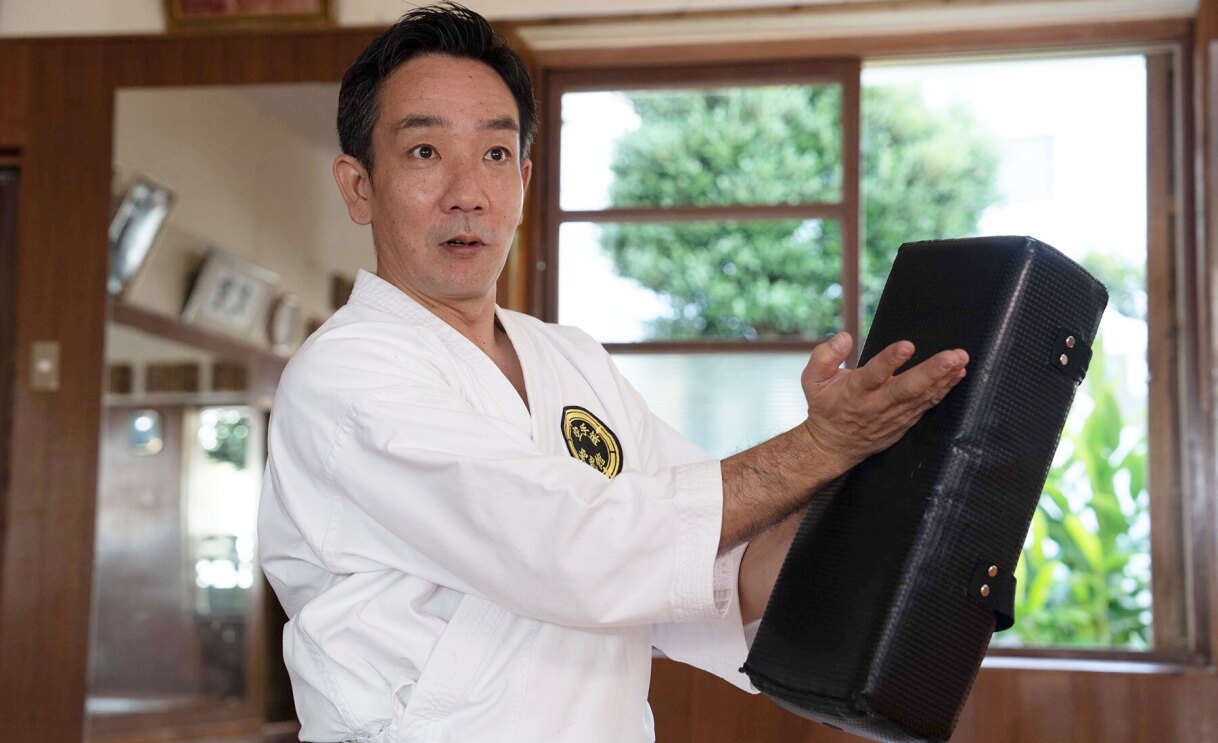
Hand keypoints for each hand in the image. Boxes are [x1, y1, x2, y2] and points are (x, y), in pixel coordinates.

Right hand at [799, 332, 967, 471]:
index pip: (873, 375)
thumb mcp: (811, 380)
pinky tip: (958, 375)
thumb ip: (824, 356)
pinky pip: (928, 404)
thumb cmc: (826, 406)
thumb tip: (844, 337)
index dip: (889, 361)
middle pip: (907, 388)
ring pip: (922, 397)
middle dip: (931, 372)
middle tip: (951, 357)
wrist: (835, 445)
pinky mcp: (906, 420)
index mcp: (854, 392)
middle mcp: (877, 404)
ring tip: (961, 362)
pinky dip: (944, 390)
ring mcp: (895, 414)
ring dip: (944, 379)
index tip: (907, 345)